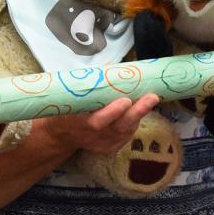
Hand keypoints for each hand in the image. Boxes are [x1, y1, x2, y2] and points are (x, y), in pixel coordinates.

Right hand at [38, 93, 159, 153]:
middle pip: (118, 128)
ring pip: (126, 131)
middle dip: (137, 112)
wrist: (62, 134)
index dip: (112, 113)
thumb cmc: (68, 109)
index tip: (125, 101)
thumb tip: (111, 67)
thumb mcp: (71, 96)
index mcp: (78, 123)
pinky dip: (134, 122)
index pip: (97, 122)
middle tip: (151, 97)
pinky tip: (139, 110)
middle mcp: (91, 137)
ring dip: (139, 115)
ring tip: (149, 98)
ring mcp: (102, 144)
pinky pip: (126, 135)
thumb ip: (89, 84)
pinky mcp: (111, 147)